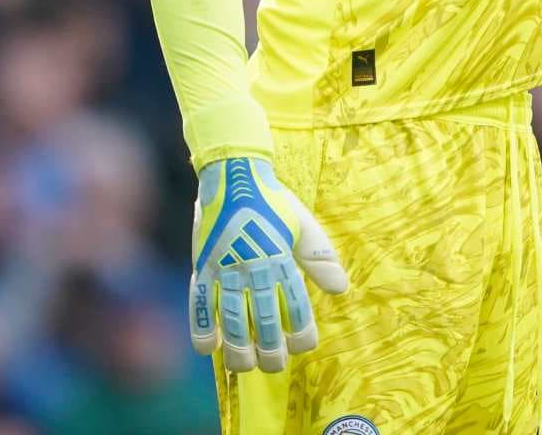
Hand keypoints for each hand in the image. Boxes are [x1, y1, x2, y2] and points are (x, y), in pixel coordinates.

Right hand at [190, 156, 349, 372]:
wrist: (234, 174)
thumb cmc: (273, 201)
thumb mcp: (304, 224)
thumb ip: (320, 258)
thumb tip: (341, 289)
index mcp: (280, 256)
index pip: (294, 303)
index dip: (300, 329)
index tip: (304, 346)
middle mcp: (253, 265)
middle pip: (262, 316)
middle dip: (270, 347)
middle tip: (275, 366)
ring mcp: (225, 266)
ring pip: (231, 316)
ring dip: (238, 346)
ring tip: (244, 366)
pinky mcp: (202, 264)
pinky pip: (199, 301)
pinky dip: (201, 326)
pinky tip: (208, 348)